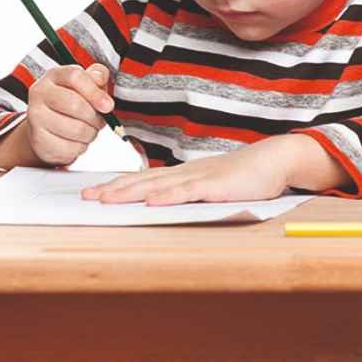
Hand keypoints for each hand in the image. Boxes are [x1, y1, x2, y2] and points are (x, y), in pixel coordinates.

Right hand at [22, 63, 114, 165]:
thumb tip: (99, 77)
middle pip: (75, 105)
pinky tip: (76, 140)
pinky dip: (80, 147)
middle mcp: (40, 94)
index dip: (95, 92)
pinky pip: (70, 147)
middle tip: (99, 121)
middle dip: (95, 117)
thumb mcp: (86, 84)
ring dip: (91, 133)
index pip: (75, 77)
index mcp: (54, 76)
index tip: (108, 106)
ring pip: (76, 129)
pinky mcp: (38, 140)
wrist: (47, 126)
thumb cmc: (70, 102)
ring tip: (88, 129)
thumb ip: (97, 77)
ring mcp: (35, 117)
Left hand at [80, 136, 301, 204]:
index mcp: (184, 174)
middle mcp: (186, 173)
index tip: (93, 191)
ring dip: (130, 193)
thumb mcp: (214, 184)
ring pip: (159, 186)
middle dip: (112, 189)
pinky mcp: (217, 187)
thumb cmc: (247, 174)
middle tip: (85, 196)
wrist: (276, 158)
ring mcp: (201, 178)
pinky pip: (188, 192)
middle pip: (143, 181)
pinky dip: (168, 197)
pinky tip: (151, 202)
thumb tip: (167, 203)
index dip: (117, 185)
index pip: (144, 179)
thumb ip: (192, 191)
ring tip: (106, 199)